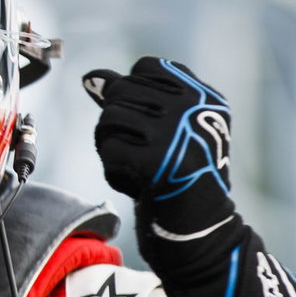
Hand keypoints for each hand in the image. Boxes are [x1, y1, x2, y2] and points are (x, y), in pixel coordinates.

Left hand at [82, 57, 232, 238]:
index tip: (151, 127)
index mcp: (203, 95)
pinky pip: (108, 147)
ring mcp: (175, 131)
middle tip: (143, 154)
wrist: (200, 230)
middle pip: (120, 90)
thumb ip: (131, 98)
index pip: (145, 66)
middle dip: (118, 123)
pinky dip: (114, 170)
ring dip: (112, 146)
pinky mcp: (156, 159)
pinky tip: (139, 184)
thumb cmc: (177, 176)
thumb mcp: (164, 129)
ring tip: (140, 167)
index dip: (133, 95)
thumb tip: (92, 77)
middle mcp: (194, 107)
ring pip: (109, 117)